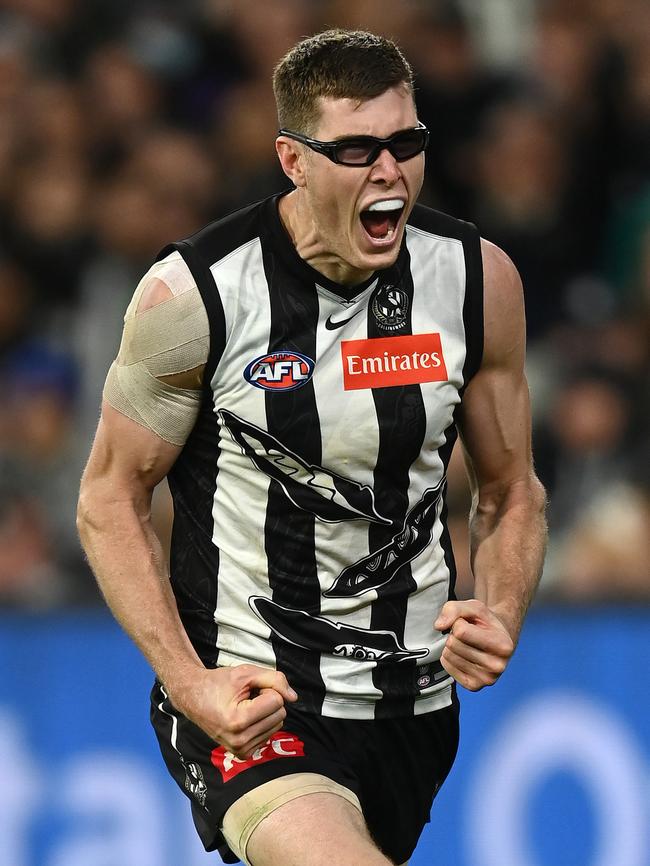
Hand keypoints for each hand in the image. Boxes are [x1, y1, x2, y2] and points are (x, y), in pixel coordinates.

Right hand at [168, 664, 297, 757]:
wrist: (194, 697)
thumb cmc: (219, 683)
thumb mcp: (246, 673)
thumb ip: (274, 679)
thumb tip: (293, 697)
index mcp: (238, 720)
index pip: (277, 701)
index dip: (266, 688)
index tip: (249, 689)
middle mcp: (239, 740)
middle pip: (280, 715)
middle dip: (267, 700)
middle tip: (247, 697)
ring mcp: (240, 749)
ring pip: (277, 725)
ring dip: (265, 712)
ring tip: (245, 706)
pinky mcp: (243, 754)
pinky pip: (269, 735)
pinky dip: (262, 723)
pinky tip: (245, 718)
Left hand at [434, 600, 514, 691]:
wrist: (498, 639)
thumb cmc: (486, 623)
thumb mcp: (474, 607)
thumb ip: (454, 609)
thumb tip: (439, 626)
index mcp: (503, 646)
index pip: (461, 631)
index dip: (459, 622)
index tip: (470, 624)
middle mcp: (497, 666)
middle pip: (453, 644)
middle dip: (455, 635)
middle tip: (468, 635)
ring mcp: (486, 679)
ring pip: (449, 655)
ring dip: (452, 646)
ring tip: (467, 644)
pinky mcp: (473, 686)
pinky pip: (447, 666)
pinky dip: (450, 658)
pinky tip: (463, 655)